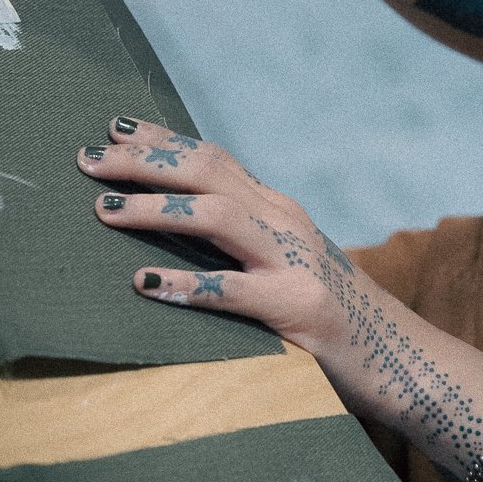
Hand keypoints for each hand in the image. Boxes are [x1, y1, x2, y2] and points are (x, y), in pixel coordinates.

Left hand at [76, 115, 360, 353]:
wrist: (396, 353)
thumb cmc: (323, 313)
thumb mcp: (281, 260)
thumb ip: (239, 238)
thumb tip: (173, 223)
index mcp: (277, 209)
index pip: (214, 159)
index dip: (163, 140)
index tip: (112, 128)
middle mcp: (284, 222)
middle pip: (209, 173)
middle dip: (145, 162)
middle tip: (86, 160)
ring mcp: (292, 262)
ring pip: (219, 216)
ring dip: (158, 208)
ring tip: (104, 210)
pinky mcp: (297, 307)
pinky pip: (235, 291)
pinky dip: (188, 285)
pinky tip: (144, 285)